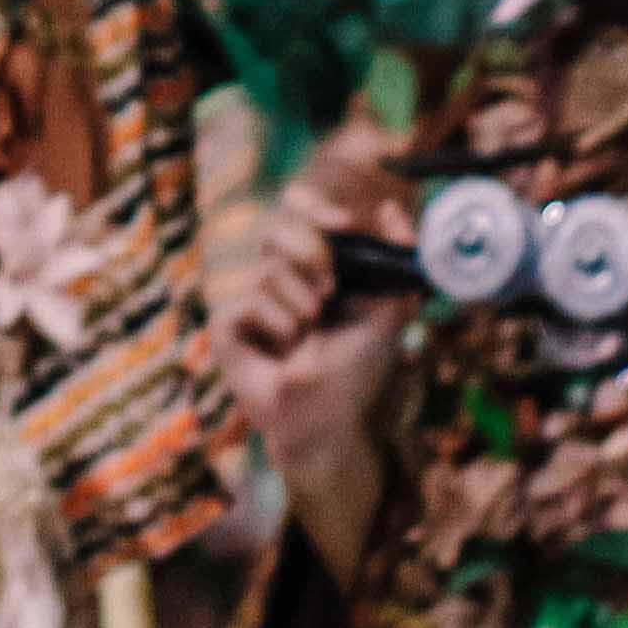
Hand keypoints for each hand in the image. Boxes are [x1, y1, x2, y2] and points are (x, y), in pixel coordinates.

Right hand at [217, 149, 421, 577]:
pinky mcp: (228, 326)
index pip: (298, 208)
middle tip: (331, 288)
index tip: (344, 224)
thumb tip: (392, 208)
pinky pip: (247, 304)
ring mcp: (252, 299)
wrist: (326, 421)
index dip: (313, 206)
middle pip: (275, 227)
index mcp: (317, 263)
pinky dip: (275, 325)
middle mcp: (282, 276)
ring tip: (312, 332)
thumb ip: (398, 259)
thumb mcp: (391, 310)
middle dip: (309, 251)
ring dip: (301, 302)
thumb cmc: (358, 371)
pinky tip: (284, 351)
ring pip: (267, 270)